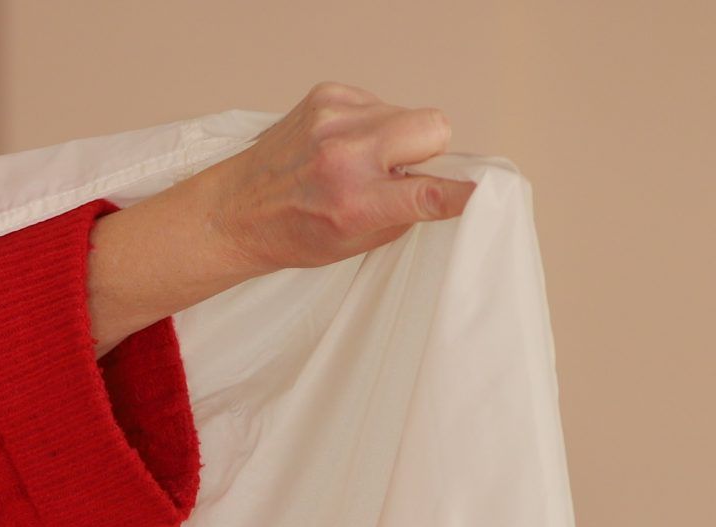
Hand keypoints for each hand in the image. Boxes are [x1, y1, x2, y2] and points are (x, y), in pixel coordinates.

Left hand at [87, 84, 472, 353]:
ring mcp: (334, 117)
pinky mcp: (327, 93)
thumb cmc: (295, 231)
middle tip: (397, 174)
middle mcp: (344, 154)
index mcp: (353, 203)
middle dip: (427, 150)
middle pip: (434, 126)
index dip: (460, 193)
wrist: (235, 209)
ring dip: (396, 137)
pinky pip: (380, 103)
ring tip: (359, 162)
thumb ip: (406, 212)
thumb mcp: (354, 243)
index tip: (480, 192)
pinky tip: (342, 145)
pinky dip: (372, 124)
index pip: (427, 192)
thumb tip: (452, 184)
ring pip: (408, 113)